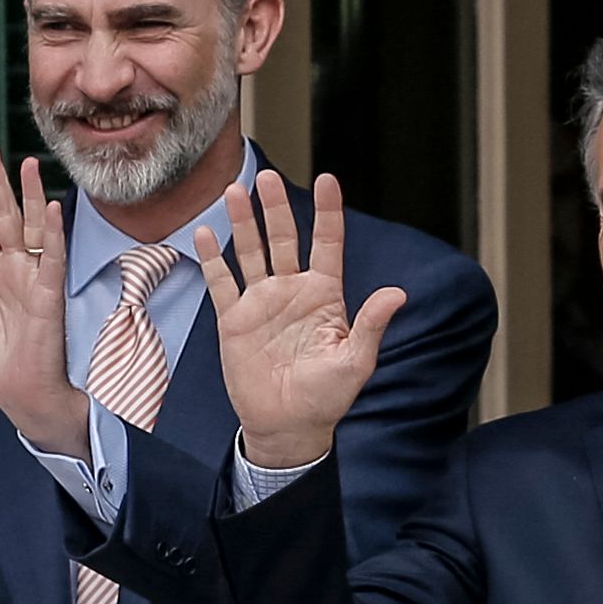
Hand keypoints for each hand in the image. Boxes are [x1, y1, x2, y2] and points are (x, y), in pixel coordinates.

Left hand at [0, 148, 89, 457]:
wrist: (21, 398)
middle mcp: (16, 272)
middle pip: (7, 218)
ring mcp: (34, 281)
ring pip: (33, 230)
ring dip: (30, 197)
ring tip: (26, 164)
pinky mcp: (48, 297)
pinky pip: (52, 260)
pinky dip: (53, 235)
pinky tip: (53, 208)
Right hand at [193, 170, 402, 469]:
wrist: (288, 425)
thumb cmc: (327, 396)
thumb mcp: (356, 362)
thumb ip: (372, 325)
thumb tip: (397, 294)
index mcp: (325, 295)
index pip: (328, 243)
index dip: (328, 212)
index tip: (327, 180)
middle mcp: (293, 290)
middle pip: (285, 238)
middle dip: (276, 208)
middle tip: (267, 178)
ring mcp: (262, 302)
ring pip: (251, 252)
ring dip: (244, 223)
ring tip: (235, 191)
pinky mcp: (235, 320)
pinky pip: (222, 283)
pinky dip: (213, 259)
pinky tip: (205, 234)